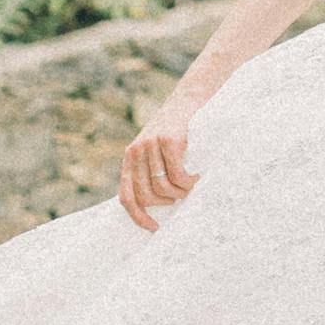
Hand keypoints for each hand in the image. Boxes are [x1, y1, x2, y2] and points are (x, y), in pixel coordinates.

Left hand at [119, 106, 199, 232]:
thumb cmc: (179, 129)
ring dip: (181, 192)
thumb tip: (155, 205)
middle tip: (181, 197)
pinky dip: (189, 182)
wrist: (191, 96)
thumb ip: (151, 170)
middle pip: (147, 195)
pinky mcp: (169, 140)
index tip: (154, 227)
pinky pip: (177, 174)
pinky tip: (197, 177)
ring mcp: (151, 144)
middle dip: (166, 202)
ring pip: (163, 187)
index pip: (127, 196)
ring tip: (191, 185)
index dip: (138, 216)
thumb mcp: (157, 149)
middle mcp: (137, 150)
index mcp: (131, 157)